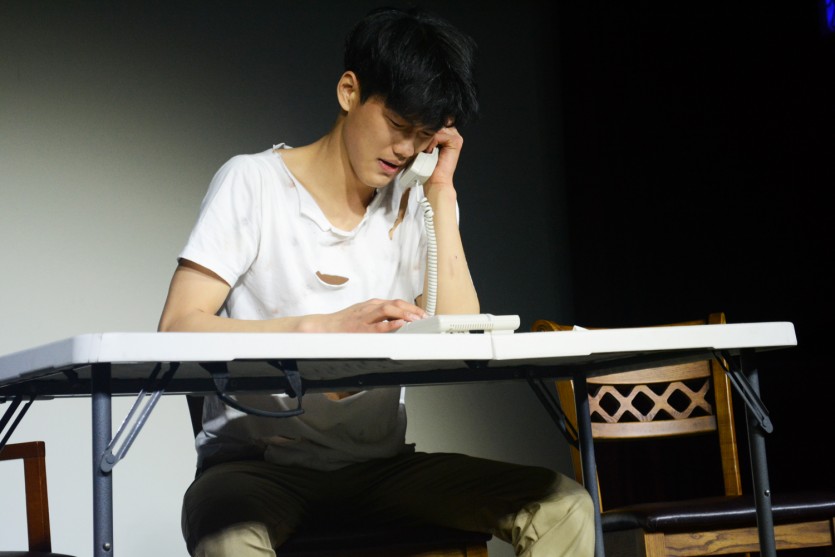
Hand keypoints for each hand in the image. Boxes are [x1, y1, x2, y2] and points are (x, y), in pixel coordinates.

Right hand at [309, 298, 426, 332]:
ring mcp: (365, 318)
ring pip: (388, 310)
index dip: (412, 307)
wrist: (323, 327)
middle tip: (424, 317)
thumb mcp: (363, 313)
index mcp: (372, 305)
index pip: (396, 302)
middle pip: (395, 304)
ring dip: (404, 314)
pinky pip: (377, 325)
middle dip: (412, 310)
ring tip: (417, 319)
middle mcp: (370, 308)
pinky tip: (400, 324)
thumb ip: (379, 316)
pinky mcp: (360, 329)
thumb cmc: (344, 322)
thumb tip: (398, 321)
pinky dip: (390, 324)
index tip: (423, 314)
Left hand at [423, 126, 462, 195]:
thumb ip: (426, 135)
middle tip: (424, 147)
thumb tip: (419, 124)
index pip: (436, 123)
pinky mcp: (455, 142)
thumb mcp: (425, 146)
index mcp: (447, 135)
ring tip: (427, 151)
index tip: (420, 137)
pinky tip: (430, 152)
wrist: (435, 181)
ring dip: (429, 139)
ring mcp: (456, 138)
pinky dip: (432, 143)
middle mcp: (453, 135)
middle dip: (428, 132)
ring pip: (437, 129)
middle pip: (437, 124)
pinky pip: (439, 135)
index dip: (427, 128)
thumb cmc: (429, 167)